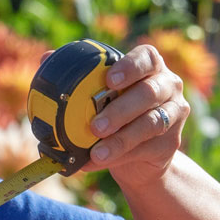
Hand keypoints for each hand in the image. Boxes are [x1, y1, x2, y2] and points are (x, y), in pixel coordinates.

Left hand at [84, 43, 189, 184]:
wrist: (140, 155)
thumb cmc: (117, 113)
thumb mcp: (102, 94)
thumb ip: (79, 76)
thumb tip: (46, 58)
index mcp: (150, 67)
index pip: (147, 57)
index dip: (130, 67)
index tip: (109, 81)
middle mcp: (168, 86)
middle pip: (149, 93)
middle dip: (121, 110)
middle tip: (95, 126)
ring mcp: (174, 115)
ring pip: (150, 124)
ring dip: (120, 139)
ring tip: (96, 152)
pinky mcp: (172, 143)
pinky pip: (144, 150)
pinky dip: (118, 157)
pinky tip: (96, 162)